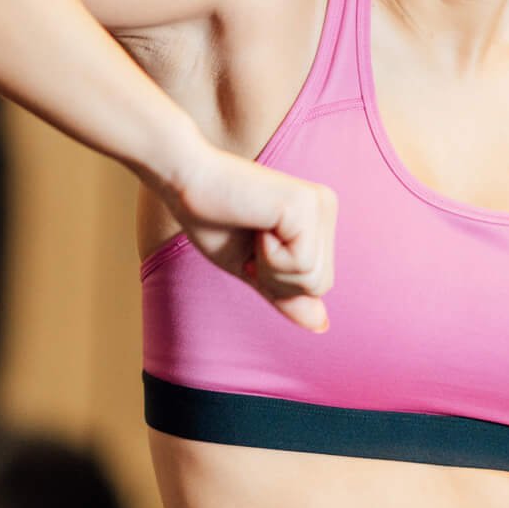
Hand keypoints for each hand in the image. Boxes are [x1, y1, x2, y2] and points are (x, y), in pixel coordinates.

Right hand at [157, 142, 336, 331]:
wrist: (183, 180)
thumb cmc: (210, 218)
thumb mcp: (252, 268)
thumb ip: (285, 293)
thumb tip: (323, 326)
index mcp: (317, 217)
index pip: (318, 283)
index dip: (277, 280)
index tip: (250, 247)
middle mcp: (325, 206)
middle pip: (321, 284)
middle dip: (276, 278)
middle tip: (250, 241)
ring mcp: (319, 203)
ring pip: (314, 279)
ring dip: (271, 268)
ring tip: (252, 230)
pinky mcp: (306, 204)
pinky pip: (302, 263)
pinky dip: (270, 257)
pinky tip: (255, 224)